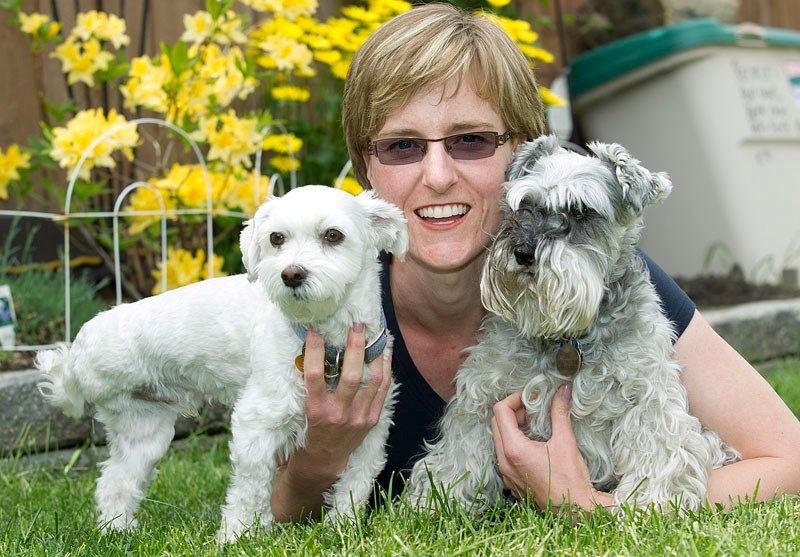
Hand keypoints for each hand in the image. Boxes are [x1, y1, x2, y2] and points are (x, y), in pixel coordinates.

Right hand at [271, 323, 392, 521]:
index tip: (314, 329)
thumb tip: (312, 347)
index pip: (314, 375)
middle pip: (351, 375)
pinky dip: (386, 369)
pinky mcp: (372, 420)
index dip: (314, 350)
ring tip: (376, 333)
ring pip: (373, 381)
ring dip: (376, 354)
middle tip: (357, 325)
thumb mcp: (302, 408)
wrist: (324, 461)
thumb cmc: (309, 429)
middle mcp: (338, 414)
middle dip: (355, 347)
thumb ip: (309, 384)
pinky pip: (383, 390)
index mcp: (315, 410)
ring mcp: (358, 418)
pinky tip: (385, 353)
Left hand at [491, 384, 611, 512]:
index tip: (532, 398)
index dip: (515, 398)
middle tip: (534, 409)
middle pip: (496, 423)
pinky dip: (515, 442)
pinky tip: (534, 443)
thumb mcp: (565, 442)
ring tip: (535, 424)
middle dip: (513, 411)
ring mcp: (506, 473)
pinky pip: (504, 454)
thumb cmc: (571, 481)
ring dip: (513, 426)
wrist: (575, 512)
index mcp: (513, 449)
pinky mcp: (512, 481)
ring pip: (499, 439)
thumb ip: (559, 413)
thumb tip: (562, 391)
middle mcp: (504, 461)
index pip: (500, 411)